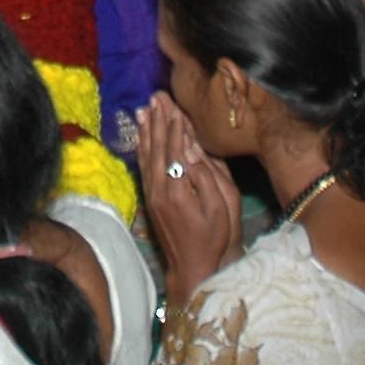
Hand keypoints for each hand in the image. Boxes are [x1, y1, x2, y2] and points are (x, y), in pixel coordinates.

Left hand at [137, 93, 241, 307]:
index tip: (174, 104)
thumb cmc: (217, 237)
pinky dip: (142, 147)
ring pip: (146, 155)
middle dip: (157, 120)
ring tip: (145, 109)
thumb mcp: (223, 206)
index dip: (175, 125)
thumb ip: (207, 174)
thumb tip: (191, 147)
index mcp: (178, 189)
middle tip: (156, 96)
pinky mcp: (150, 200)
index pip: (175, 148)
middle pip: (156, 146)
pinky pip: (144, 167)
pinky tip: (142, 136)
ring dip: (146, 130)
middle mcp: (159, 189)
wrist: (196, 268)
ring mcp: (152, 195)